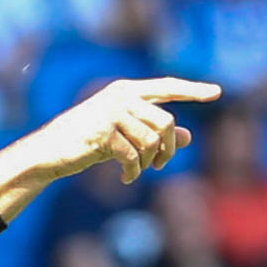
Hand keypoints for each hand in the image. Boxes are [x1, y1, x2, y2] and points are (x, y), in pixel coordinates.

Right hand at [46, 77, 221, 183]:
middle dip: (168, 149)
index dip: (193, 90)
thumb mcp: (125, 135)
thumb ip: (155, 133)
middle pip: (166, 122)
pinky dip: (133, 171)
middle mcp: (120, 96)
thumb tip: (189, 137)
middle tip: (160, 166)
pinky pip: (132, 156)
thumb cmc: (87, 141)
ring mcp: (111, 113)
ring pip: (151, 141)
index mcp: (126, 90)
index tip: (217, 92)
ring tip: (136, 171)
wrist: (49, 151)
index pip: (167, 87)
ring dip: (148, 162)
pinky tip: (126, 178)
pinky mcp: (103, 133)